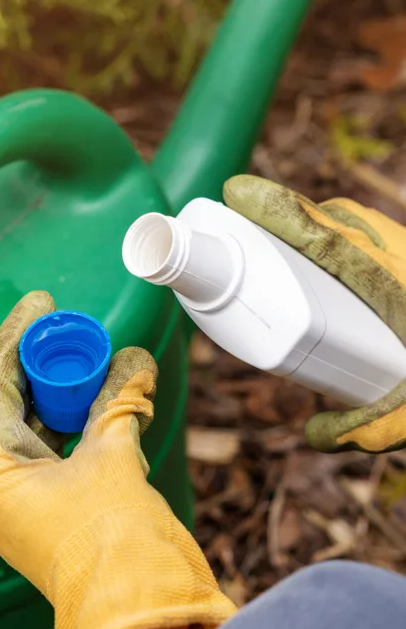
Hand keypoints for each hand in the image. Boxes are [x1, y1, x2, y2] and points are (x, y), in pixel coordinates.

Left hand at [0, 291, 234, 628]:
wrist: (140, 615)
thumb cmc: (115, 542)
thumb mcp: (115, 457)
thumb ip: (120, 402)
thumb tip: (135, 359)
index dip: (18, 341)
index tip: (40, 305)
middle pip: (14, 409)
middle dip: (44, 367)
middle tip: (69, 328)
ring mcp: (24, 507)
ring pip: (38, 432)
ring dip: (64, 396)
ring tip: (90, 357)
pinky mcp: (51, 516)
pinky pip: (58, 456)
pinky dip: (77, 425)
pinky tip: (99, 398)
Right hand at [224, 175, 405, 452]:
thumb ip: (362, 429)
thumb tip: (314, 435)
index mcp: (387, 287)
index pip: (326, 238)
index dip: (280, 212)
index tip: (239, 193)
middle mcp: (397, 263)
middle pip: (340, 221)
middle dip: (292, 216)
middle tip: (252, 227)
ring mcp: (405, 260)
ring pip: (362, 225)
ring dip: (324, 226)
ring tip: (288, 251)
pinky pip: (376, 240)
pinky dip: (349, 241)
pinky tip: (339, 276)